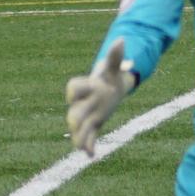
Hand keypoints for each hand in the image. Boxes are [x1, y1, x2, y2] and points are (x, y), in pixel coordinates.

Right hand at [64, 39, 135, 153]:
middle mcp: (84, 102)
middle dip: (74, 119)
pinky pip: (88, 137)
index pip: (74, 87)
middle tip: (74, 126)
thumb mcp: (113, 69)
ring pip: (79, 127)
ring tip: (81, 147)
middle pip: (74, 111)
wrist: (110, 89)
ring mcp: (87, 114)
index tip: (71, 94)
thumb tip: (122, 40)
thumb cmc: (110, 77)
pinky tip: (91, 155)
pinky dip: (89, 146)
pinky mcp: (93, 125)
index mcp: (87, 86)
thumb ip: (116, 57)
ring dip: (79, 137)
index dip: (72, 91)